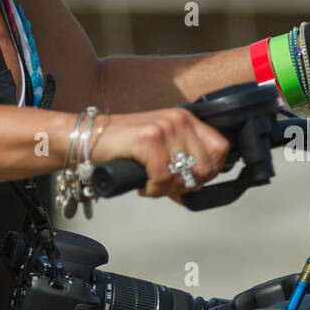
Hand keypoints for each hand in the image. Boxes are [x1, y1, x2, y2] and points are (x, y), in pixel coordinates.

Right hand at [88, 108, 231, 201]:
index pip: (220, 149)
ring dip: (167, 189)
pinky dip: (153, 190)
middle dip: (187, 186)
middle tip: (166, 186)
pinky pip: (163, 179)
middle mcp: (179, 119)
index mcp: (186, 119)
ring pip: (184, 176)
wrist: (90, 138)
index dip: (209, 172)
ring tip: (151, 184)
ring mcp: (164, 128)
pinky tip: (142, 185)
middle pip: (205, 167)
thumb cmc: (124, 145)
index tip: (189, 181)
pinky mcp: (148, 139)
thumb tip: (196, 189)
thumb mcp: (161, 146)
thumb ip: (182, 161)